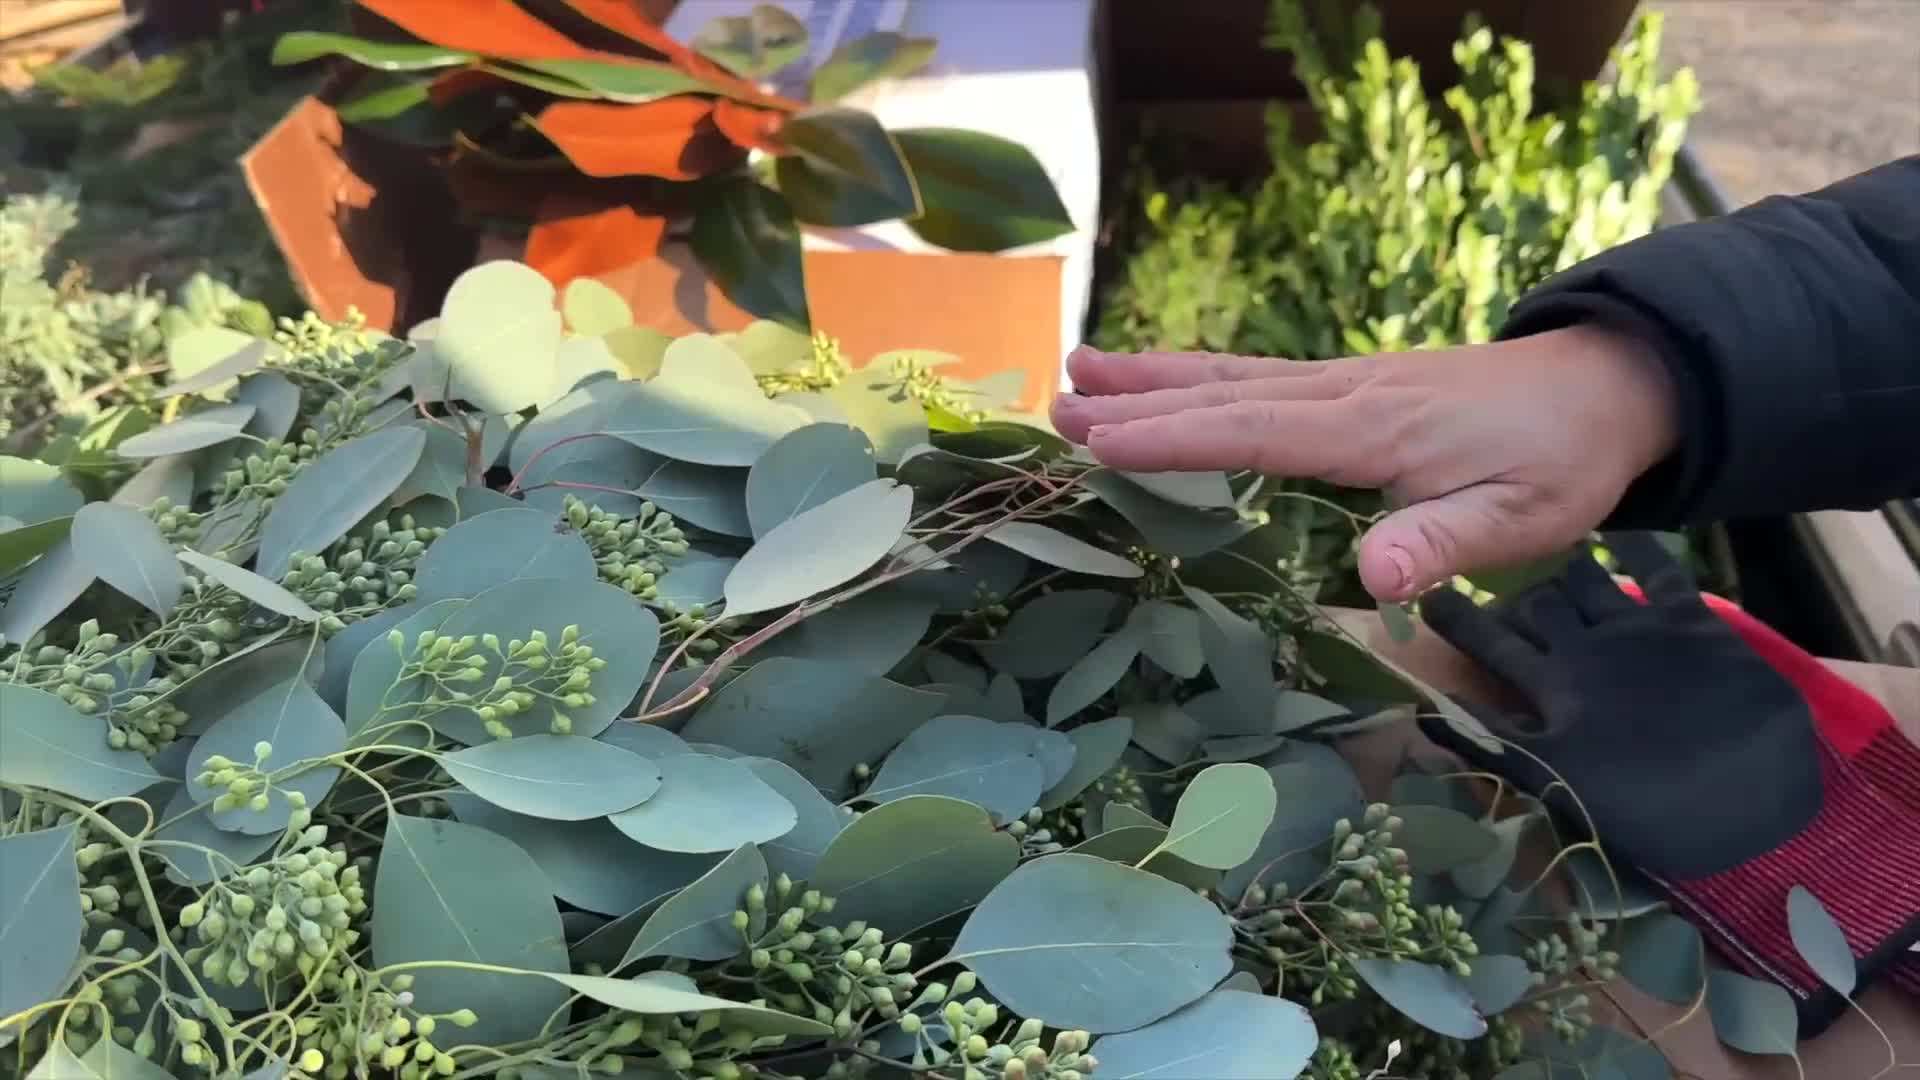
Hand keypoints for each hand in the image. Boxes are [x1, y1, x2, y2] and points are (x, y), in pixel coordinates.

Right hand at [1050, 324, 1681, 600]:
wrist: (1608, 388)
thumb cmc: (1560, 463)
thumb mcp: (1520, 520)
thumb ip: (1441, 543)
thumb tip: (1372, 575)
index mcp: (1372, 430)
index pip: (1255, 433)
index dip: (1176, 441)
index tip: (1100, 443)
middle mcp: (1344, 394)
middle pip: (1226, 395)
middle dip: (1140, 404)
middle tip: (1056, 410)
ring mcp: (1344, 384)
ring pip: (1233, 377)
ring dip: (1155, 379)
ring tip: (1079, 371)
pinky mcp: (1351, 387)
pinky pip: (1257, 378)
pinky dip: (1199, 377)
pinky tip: (1164, 379)